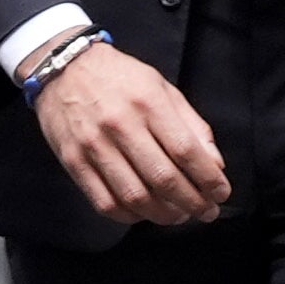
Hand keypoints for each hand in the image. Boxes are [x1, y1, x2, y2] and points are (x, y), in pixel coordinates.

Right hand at [23, 33, 230, 225]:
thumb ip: (192, 125)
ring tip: (179, 215)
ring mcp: (94, 145)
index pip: (185, 150)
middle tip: (206, 212)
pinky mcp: (73, 161)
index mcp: (148, 103)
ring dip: (163, 215)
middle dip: (192, 203)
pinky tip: (145, 213)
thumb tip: (215, 164)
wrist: (63, 67)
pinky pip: (104, 201)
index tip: (221, 193)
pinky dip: (130, 216)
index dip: (208, 178)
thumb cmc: (120, 78)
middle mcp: (121, 125)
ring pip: (134, 196)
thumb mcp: (163, 88)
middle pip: (163, 178)